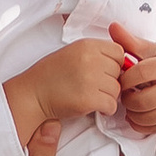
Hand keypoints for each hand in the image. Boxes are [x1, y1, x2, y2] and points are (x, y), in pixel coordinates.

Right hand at [3, 37, 124, 142]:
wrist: (33, 94)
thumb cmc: (51, 75)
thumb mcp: (73, 53)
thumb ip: (96, 54)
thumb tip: (121, 62)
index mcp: (87, 45)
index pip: (118, 52)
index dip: (114, 64)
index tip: (104, 72)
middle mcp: (90, 60)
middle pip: (119, 72)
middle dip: (110, 81)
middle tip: (95, 87)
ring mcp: (90, 79)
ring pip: (117, 90)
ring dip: (107, 96)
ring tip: (91, 96)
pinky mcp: (88, 99)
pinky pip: (111, 105)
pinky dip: (105, 109)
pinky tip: (93, 106)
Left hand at [113, 29, 155, 141]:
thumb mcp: (152, 51)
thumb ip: (130, 41)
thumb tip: (112, 26)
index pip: (139, 74)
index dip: (125, 79)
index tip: (123, 79)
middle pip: (141, 101)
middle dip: (127, 99)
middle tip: (126, 94)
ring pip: (145, 117)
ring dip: (131, 113)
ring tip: (131, 103)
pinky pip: (151, 128)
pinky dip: (139, 124)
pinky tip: (137, 114)